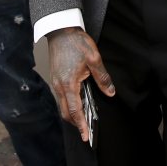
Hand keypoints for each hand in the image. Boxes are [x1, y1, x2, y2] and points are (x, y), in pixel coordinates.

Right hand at [47, 27, 114, 143]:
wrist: (60, 29)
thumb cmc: (76, 42)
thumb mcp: (94, 59)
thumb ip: (102, 78)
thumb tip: (110, 92)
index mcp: (68, 83)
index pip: (74, 110)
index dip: (81, 125)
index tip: (86, 136)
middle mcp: (59, 86)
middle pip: (65, 112)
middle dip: (76, 123)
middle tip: (87, 131)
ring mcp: (55, 82)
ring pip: (62, 105)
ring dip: (72, 113)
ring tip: (85, 119)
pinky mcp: (55, 78)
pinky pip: (61, 97)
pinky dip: (69, 104)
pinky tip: (78, 102)